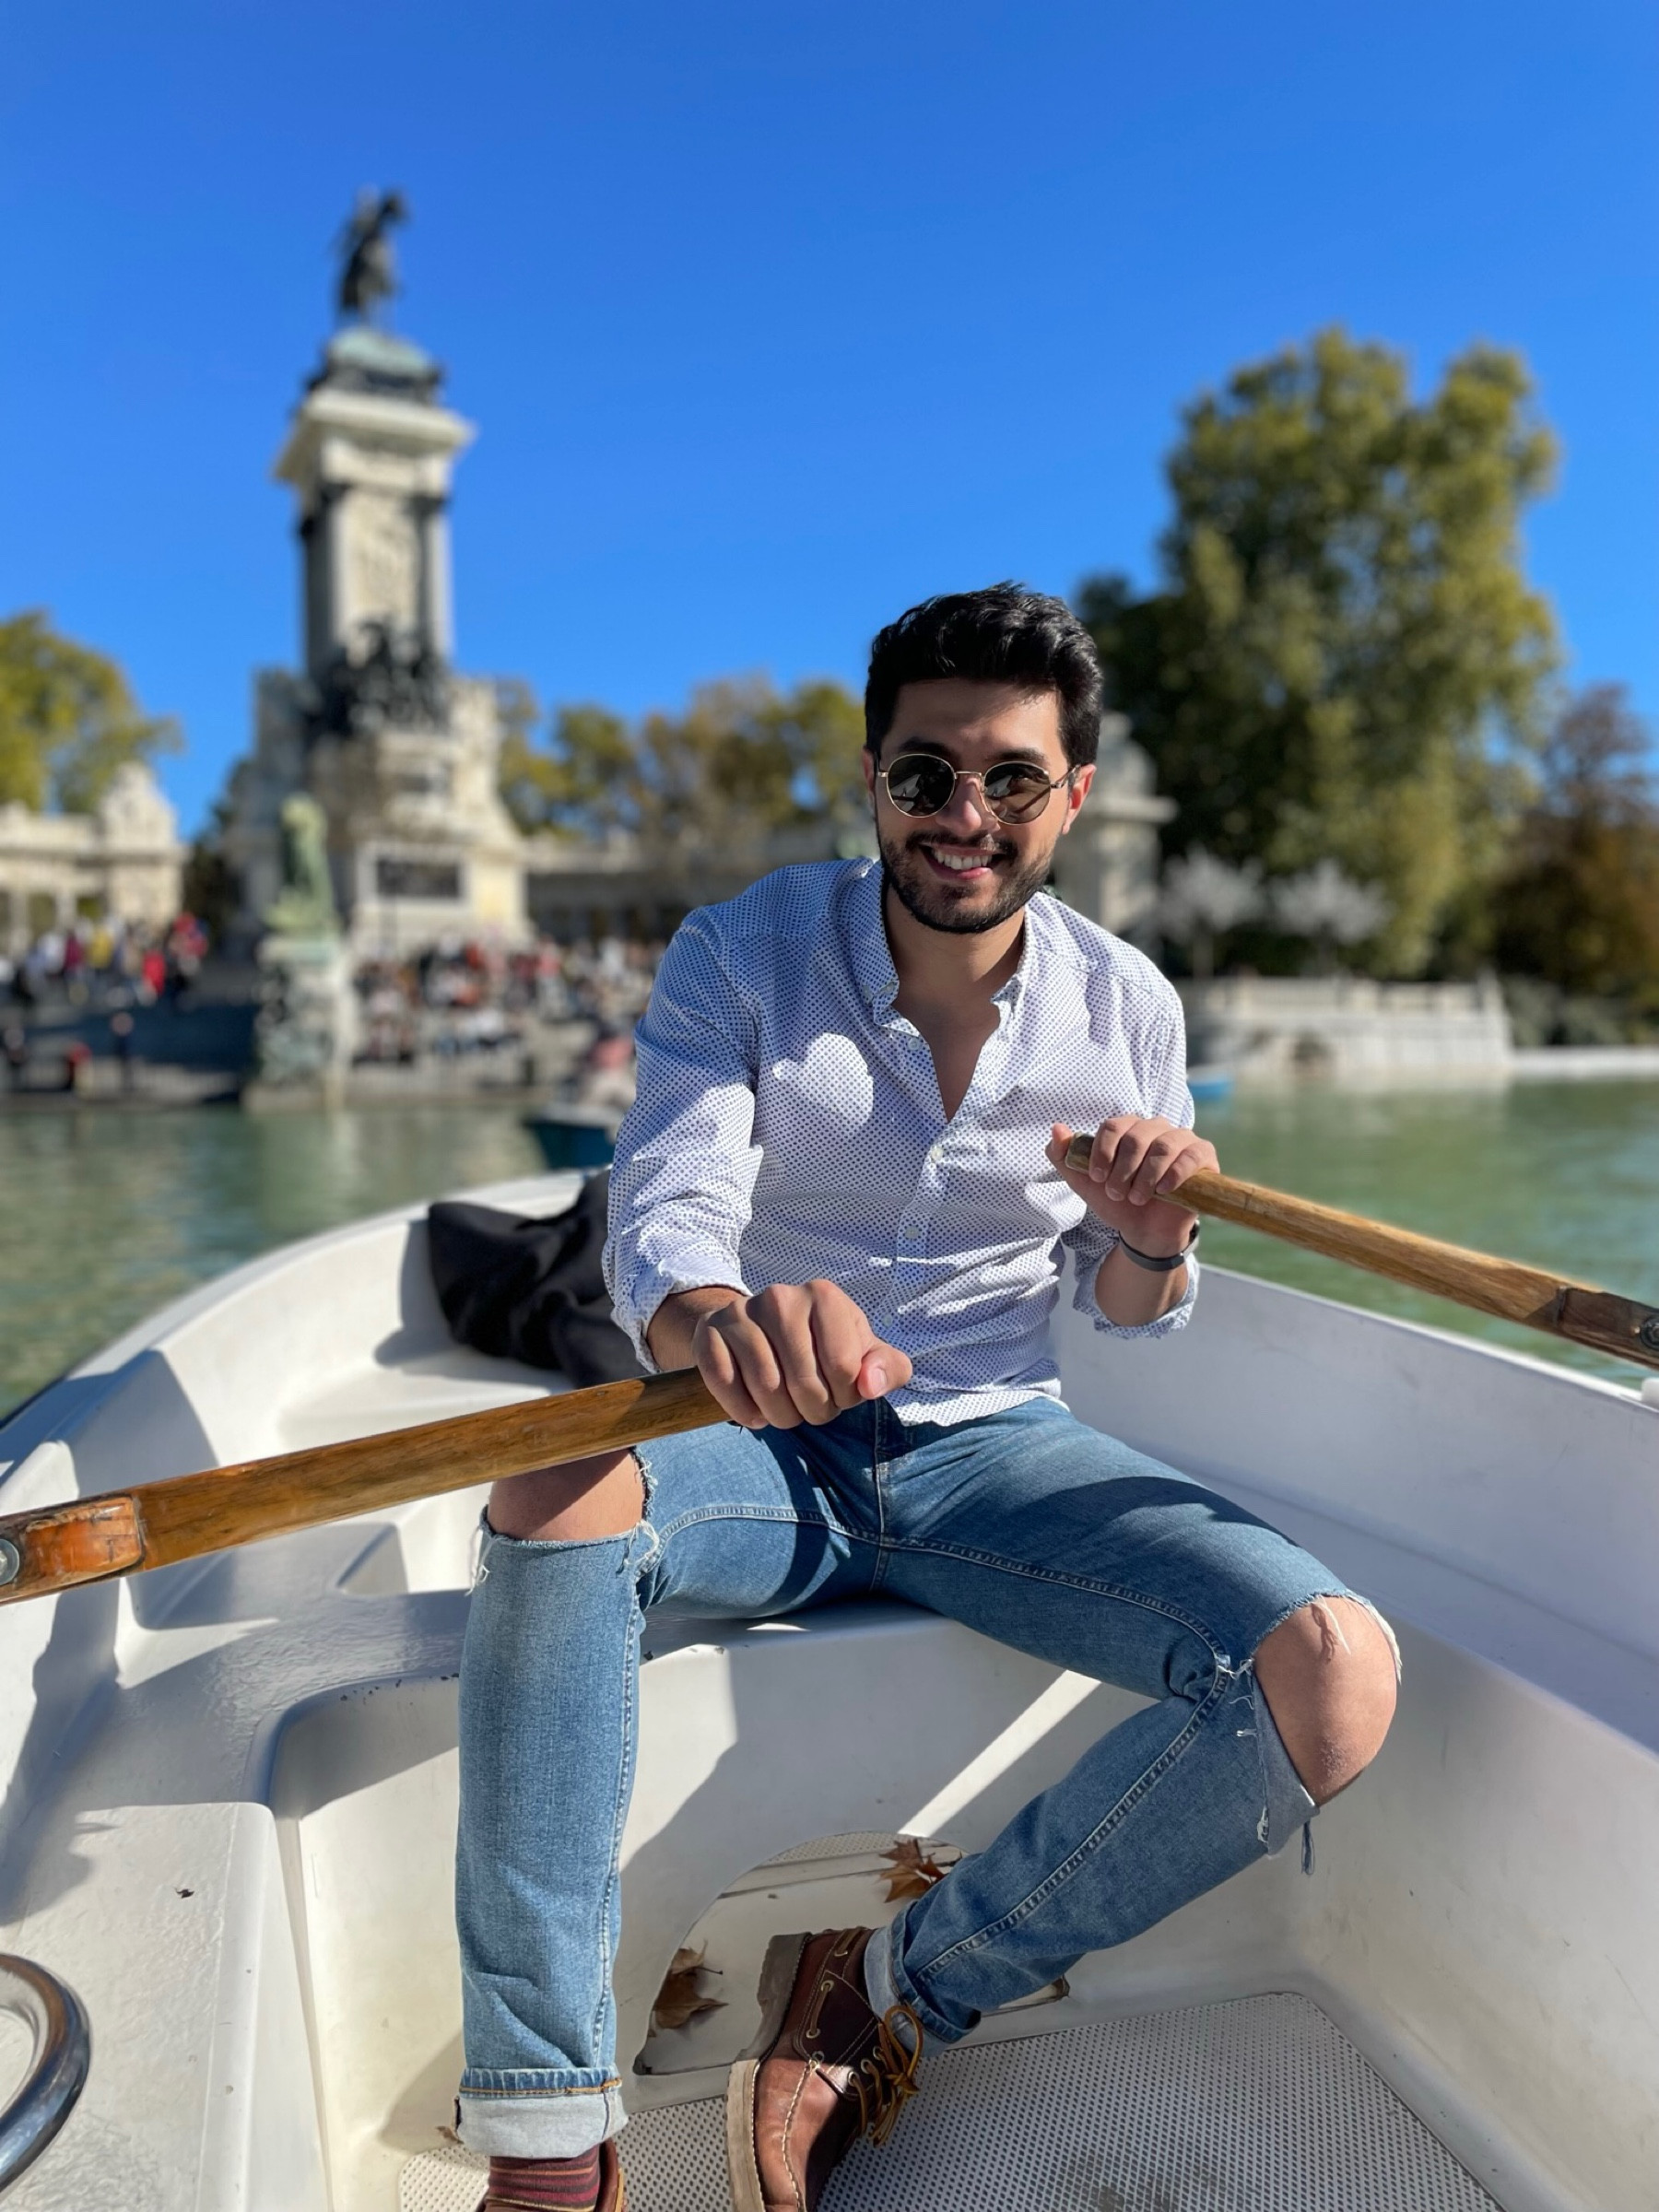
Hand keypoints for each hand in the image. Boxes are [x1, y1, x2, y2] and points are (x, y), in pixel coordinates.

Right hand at [660, 1280, 912, 1429]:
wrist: (758, 1329)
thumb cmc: (822, 1347)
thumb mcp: (862, 1354)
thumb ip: (886, 1369)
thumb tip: (870, 1385)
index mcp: (825, 1297)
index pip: (843, 1369)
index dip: (844, 1397)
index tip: (839, 1394)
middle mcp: (781, 1297)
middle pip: (804, 1383)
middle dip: (813, 1411)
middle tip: (811, 1408)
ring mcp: (740, 1312)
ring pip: (765, 1387)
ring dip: (779, 1416)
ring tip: (785, 1411)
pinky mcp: (709, 1333)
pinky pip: (724, 1384)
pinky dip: (743, 1410)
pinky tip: (754, 1411)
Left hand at [1047, 1116, 1217, 1253]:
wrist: (1144, 1230)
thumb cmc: (1118, 1201)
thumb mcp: (1085, 1183)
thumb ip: (1065, 1157)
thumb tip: (1056, 1128)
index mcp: (1128, 1128)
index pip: (1113, 1126)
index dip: (1103, 1152)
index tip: (1097, 1178)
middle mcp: (1156, 1127)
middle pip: (1137, 1135)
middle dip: (1123, 1170)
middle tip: (1117, 1193)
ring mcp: (1182, 1139)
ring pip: (1163, 1146)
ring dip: (1145, 1176)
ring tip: (1137, 1198)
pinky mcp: (1203, 1156)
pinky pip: (1192, 1155)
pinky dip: (1175, 1173)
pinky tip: (1162, 1191)